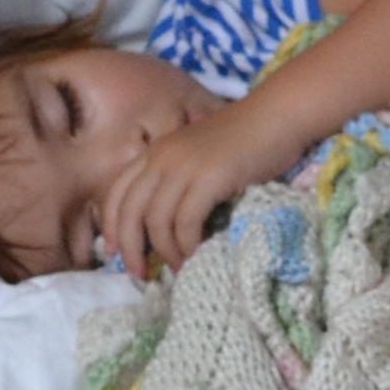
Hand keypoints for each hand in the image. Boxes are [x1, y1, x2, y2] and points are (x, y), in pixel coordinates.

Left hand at [94, 110, 294, 280]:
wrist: (278, 115)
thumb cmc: (246, 139)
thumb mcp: (200, 158)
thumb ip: (181, 181)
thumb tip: (171, 227)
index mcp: (156, 152)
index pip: (117, 193)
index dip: (111, 227)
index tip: (115, 254)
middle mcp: (162, 157)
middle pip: (129, 210)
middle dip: (130, 248)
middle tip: (141, 274)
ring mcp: (184, 166)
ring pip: (156, 220)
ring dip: (165, 251)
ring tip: (179, 268)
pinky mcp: (209, 177)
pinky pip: (186, 221)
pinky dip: (188, 244)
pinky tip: (197, 254)